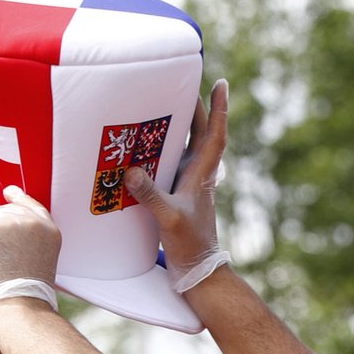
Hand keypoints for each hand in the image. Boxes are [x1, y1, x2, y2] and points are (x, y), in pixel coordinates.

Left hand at [0, 185, 61, 313]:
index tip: (8, 193)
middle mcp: (32, 221)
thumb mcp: (40, 260)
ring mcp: (11, 222)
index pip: (32, 205)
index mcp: (49, 230)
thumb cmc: (28, 294)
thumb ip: (29, 242)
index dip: (18, 197)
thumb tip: (8, 235)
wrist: (21, 304)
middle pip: (6, 207)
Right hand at [123, 78, 230, 291]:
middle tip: (184, 83)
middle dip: (195, 107)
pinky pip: (175, 162)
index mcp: (202, 174)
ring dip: (182, 125)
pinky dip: (166, 148)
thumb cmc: (189, 244)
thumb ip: (151, 195)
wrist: (197, 270)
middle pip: (201, 133)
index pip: (215, 134)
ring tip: (166, 104)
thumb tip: (132, 171)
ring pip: (189, 146)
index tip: (221, 83)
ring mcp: (190, 183)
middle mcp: (199, 174)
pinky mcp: (180, 194)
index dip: (219, 108)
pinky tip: (150, 144)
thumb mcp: (168, 218)